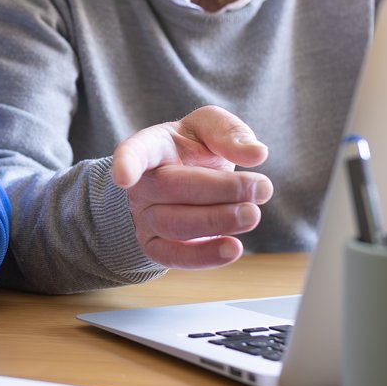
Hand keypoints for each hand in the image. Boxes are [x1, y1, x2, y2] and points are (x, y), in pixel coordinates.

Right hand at [110, 105, 273, 269]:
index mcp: (151, 147)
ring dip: (217, 221)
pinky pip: (174, 256)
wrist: (185, 181)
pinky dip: (204, 256)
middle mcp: (142, 185)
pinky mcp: (157, 247)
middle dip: (220, 189)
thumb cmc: (196, 149)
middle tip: (262, 188)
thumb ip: (231, 134)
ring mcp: (145, 218)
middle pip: (170, 188)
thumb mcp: (211, 128)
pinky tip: (232, 248)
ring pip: (174, 224)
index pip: (134, 152)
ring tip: (252, 214)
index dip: (127, 164)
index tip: (124, 177)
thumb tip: (256, 153)